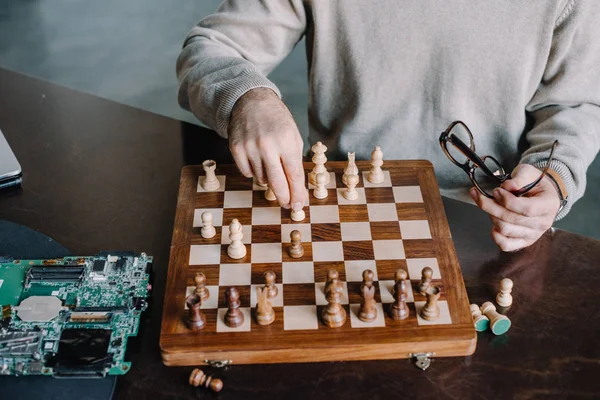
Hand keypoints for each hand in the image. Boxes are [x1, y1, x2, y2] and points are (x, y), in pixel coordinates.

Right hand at [228, 88, 305, 209]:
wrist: (251, 101)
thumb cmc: (277, 121)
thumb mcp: (293, 137)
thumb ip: (295, 163)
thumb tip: (298, 192)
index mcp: (286, 141)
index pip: (294, 174)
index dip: (297, 193)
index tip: (298, 205)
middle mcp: (267, 145)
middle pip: (277, 182)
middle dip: (284, 197)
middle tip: (287, 205)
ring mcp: (249, 147)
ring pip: (261, 179)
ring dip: (268, 178)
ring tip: (270, 162)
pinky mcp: (236, 149)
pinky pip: (247, 173)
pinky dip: (254, 171)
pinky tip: (257, 159)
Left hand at [470, 164, 560, 251]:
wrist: (541, 195)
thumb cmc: (534, 184)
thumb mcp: (529, 173)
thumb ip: (519, 178)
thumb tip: (506, 187)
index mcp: (548, 205)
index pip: (527, 209)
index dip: (508, 201)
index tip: (496, 191)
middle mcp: (543, 223)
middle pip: (511, 219)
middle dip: (490, 206)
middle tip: (480, 195)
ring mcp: (533, 235)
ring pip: (505, 230)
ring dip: (491, 215)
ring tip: (489, 204)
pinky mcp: (523, 242)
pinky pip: (505, 245)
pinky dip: (495, 234)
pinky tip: (494, 219)